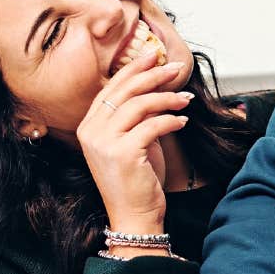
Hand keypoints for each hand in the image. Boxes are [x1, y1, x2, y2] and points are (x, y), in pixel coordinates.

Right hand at [76, 53, 189, 231]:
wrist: (134, 216)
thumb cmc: (135, 180)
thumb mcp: (130, 142)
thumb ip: (134, 116)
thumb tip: (156, 84)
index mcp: (88, 126)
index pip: (111, 88)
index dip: (133, 69)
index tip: (155, 56)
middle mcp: (91, 131)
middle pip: (125, 90)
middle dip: (153, 74)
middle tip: (176, 68)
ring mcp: (104, 142)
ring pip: (139, 104)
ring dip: (167, 98)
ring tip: (185, 99)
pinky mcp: (123, 153)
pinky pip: (152, 125)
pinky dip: (170, 120)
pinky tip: (182, 122)